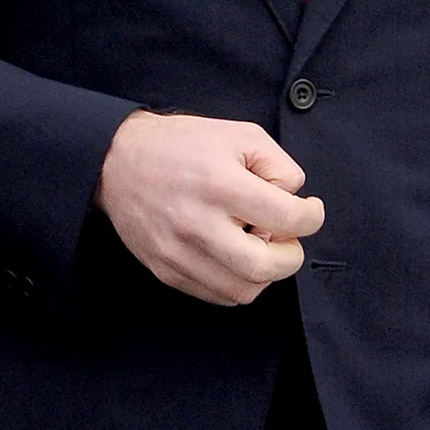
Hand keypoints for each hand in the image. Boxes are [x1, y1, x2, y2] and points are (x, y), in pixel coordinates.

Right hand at [96, 110, 323, 306]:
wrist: (117, 161)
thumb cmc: (182, 145)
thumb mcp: (241, 134)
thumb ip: (279, 165)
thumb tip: (294, 200)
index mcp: (220, 184)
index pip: (287, 218)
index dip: (312, 217)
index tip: (309, 210)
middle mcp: (198, 224)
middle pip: (266, 267)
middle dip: (291, 256)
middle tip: (287, 236)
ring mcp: (179, 253)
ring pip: (243, 291)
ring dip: (264, 273)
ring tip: (257, 244)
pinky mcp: (166, 271)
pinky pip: (217, 296)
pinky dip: (237, 282)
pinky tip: (235, 254)